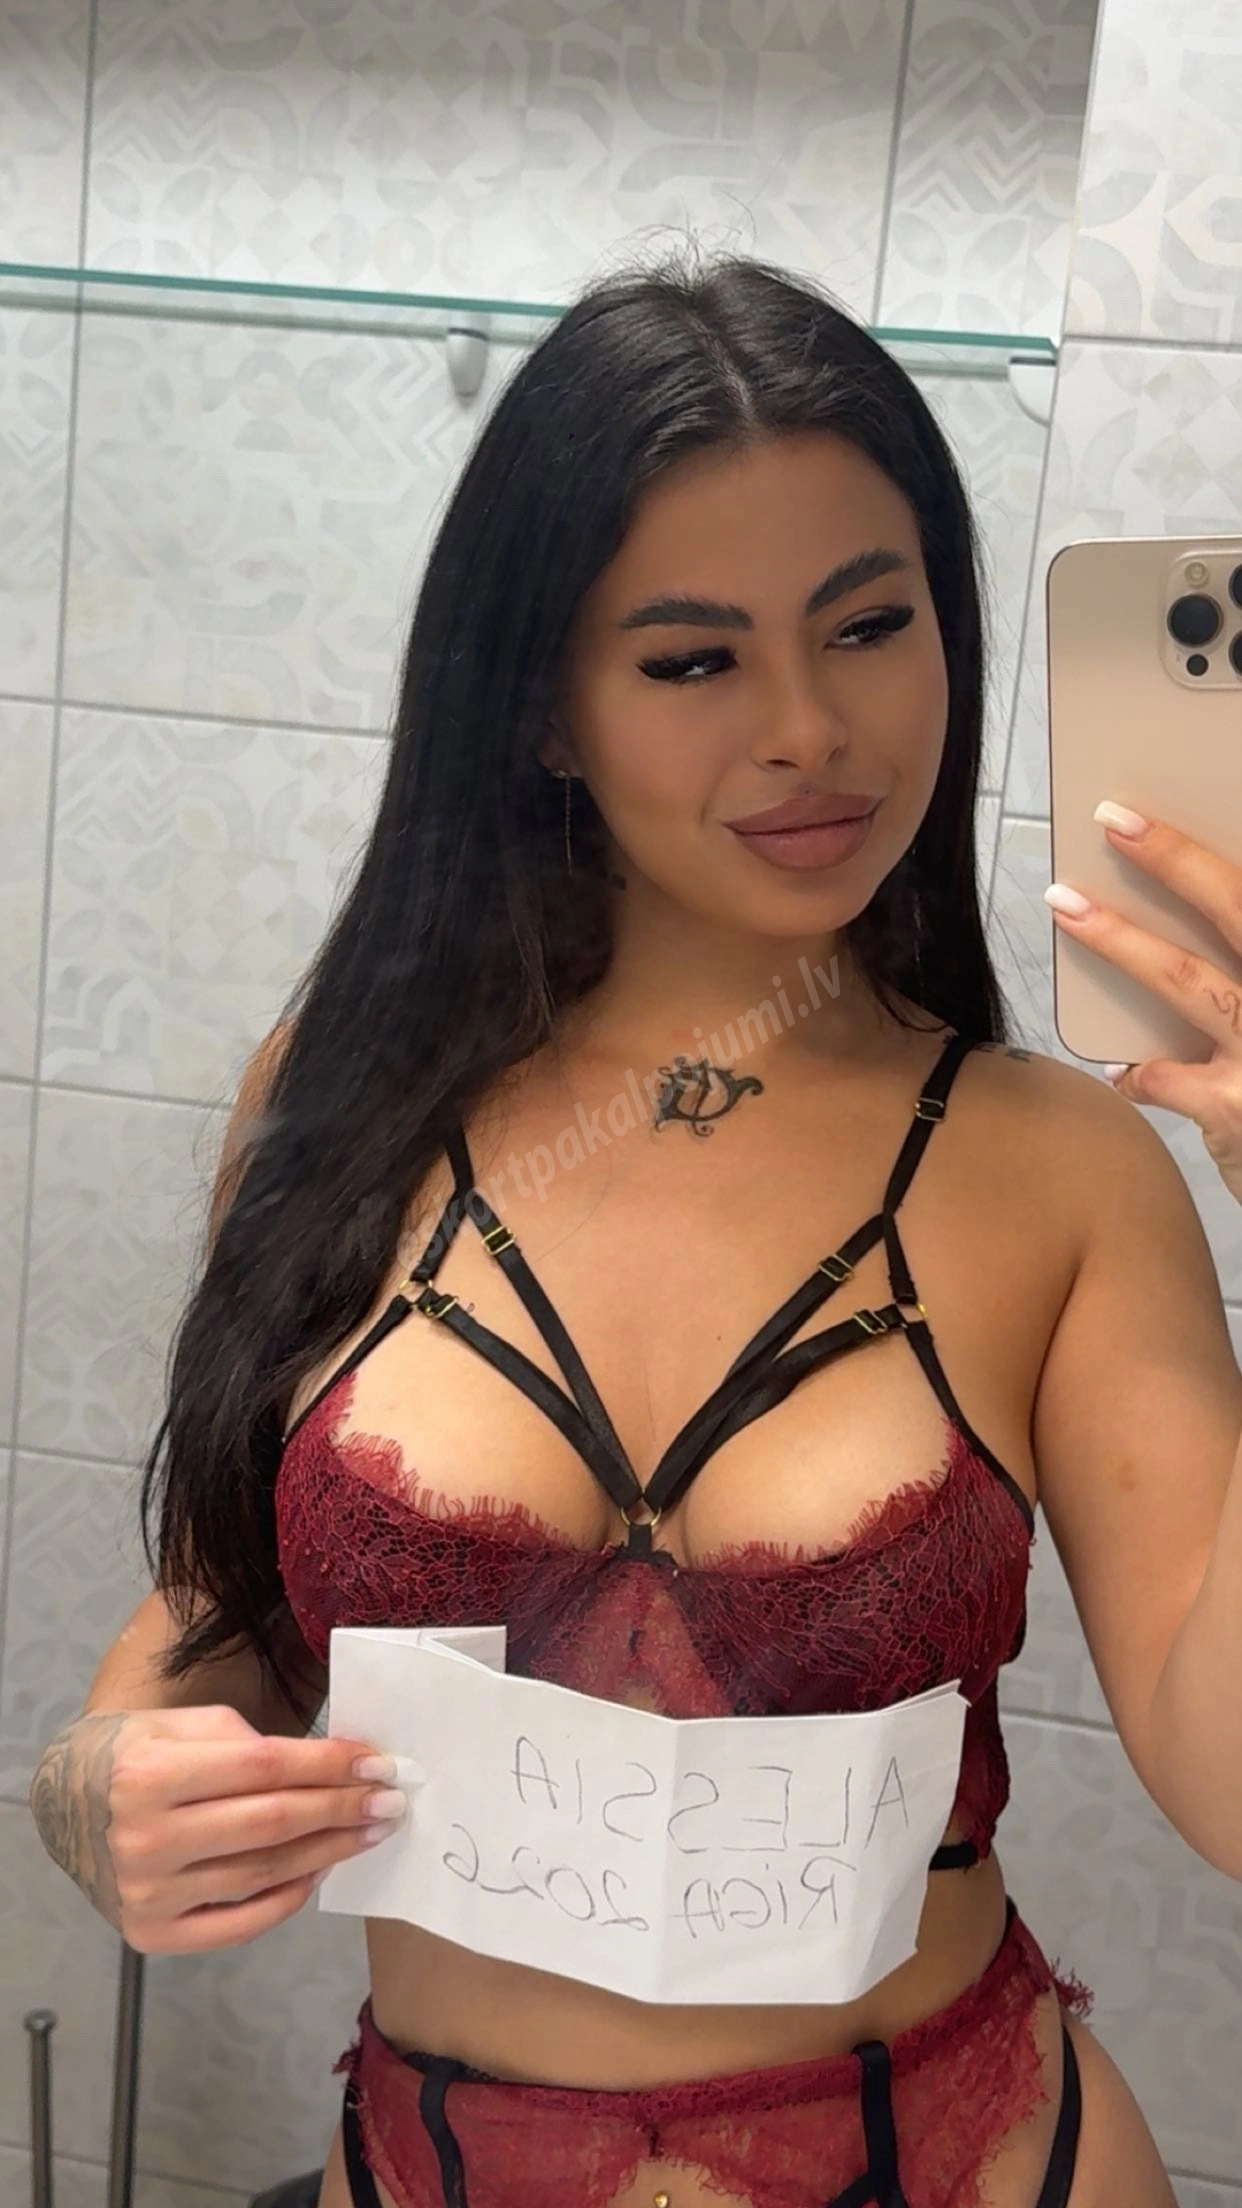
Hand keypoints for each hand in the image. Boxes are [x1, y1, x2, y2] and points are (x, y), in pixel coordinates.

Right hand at [28, 1704, 408, 1951]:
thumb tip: (330, 1769)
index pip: (263, 1768)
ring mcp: (146, 1895)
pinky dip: (290, 1897)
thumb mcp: (182, 1726)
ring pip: (264, 1874)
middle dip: (341, 1809)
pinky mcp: (153, 1935)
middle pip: (271, 1824)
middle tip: (390, 1801)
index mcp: (147, 1776)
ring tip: (367, 1832)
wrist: (66, 1805)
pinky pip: (241, 1922)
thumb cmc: (136, 1753)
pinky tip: (321, 1867)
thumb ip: (249, 1744)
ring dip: (328, 1851)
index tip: (376, 1763)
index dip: (328, 1765)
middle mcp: (144, 1840)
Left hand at [1044, 801, 1241, 1206]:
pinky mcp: (1237, 1110)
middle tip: (1115, 820)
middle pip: (1240, 910)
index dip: (1205, 854)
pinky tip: (1125, 1073)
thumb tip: (1201, 919)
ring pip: (1190, 980)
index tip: (1164, 812)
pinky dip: (1139, 1073)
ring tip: (1068, 906)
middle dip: (1176, 860)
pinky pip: (1164, 1077)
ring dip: (1123, 941)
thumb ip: (1240, 966)